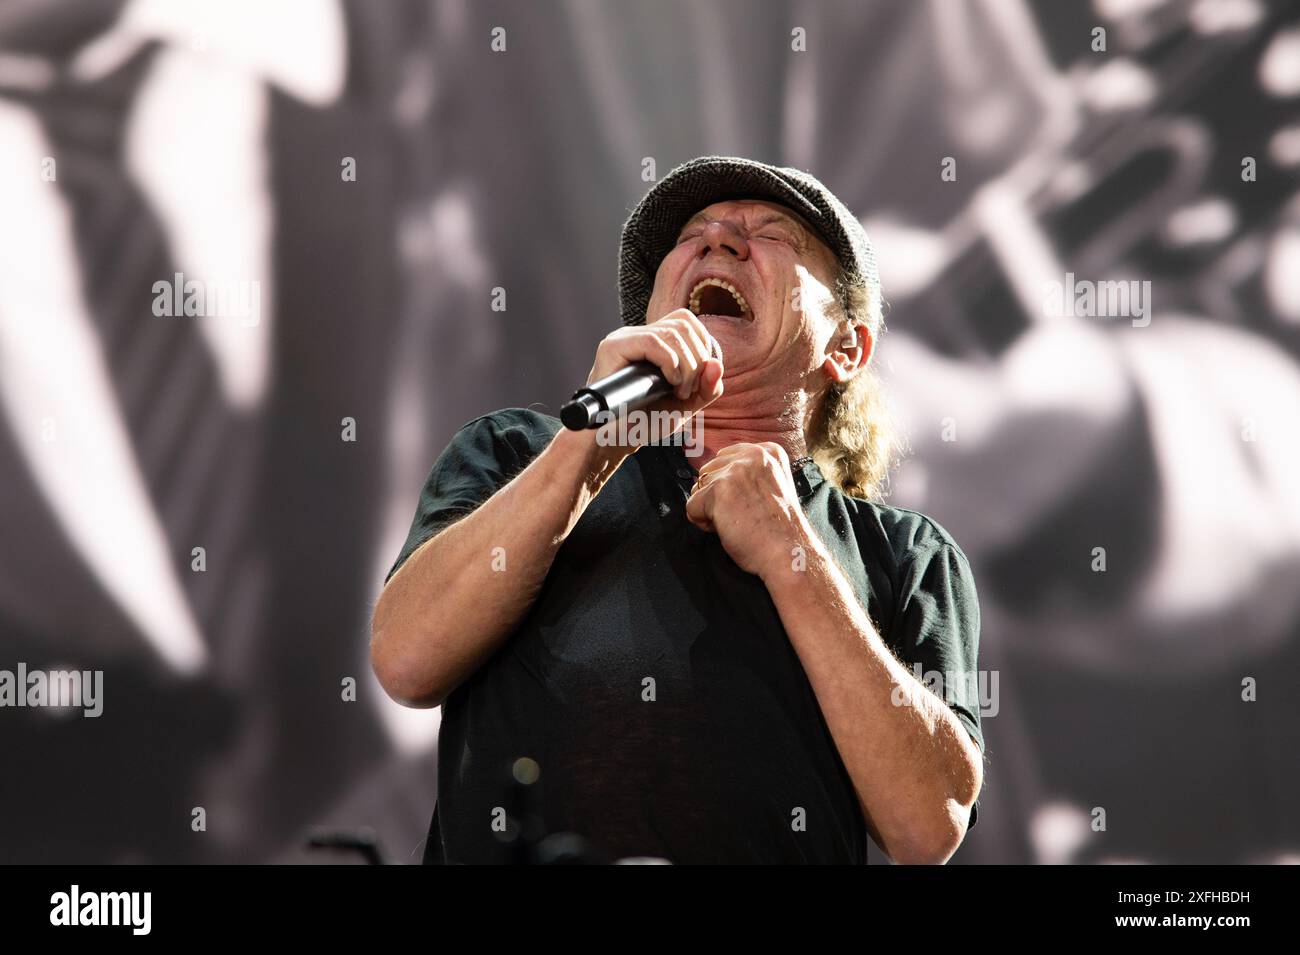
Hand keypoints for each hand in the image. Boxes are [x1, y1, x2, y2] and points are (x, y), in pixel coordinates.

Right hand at [585, 309, 723, 450]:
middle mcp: (637, 333)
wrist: (614, 439)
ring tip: (679, 392)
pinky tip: (670, 383)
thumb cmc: (646, 421)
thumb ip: (707, 387)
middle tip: (687, 392)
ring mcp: (624, 338)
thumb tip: (717, 364)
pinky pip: (651, 341)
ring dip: (686, 366)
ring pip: (671, 332)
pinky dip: (670, 362)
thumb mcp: (686, 404)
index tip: (697, 380)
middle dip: (697, 360)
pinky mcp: (612, 347)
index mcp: (653, 340)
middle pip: (683, 324)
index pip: (686, 321)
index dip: (702, 346)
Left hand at [685, 442, 812, 578]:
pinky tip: (728, 529)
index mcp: (768, 451)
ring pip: (698, 489)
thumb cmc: (779, 530)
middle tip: (743, 515)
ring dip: (710, 510)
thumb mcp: (770, 486)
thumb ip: (746, 474)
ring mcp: (736, 470)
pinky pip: (691, 507)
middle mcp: (753, 455)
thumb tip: (709, 476)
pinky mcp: (720, 490)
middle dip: (716, 496)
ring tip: (737, 521)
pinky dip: (703, 523)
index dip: (729, 486)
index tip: (749, 503)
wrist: (788, 553)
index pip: (724, 458)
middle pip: (708, 471)